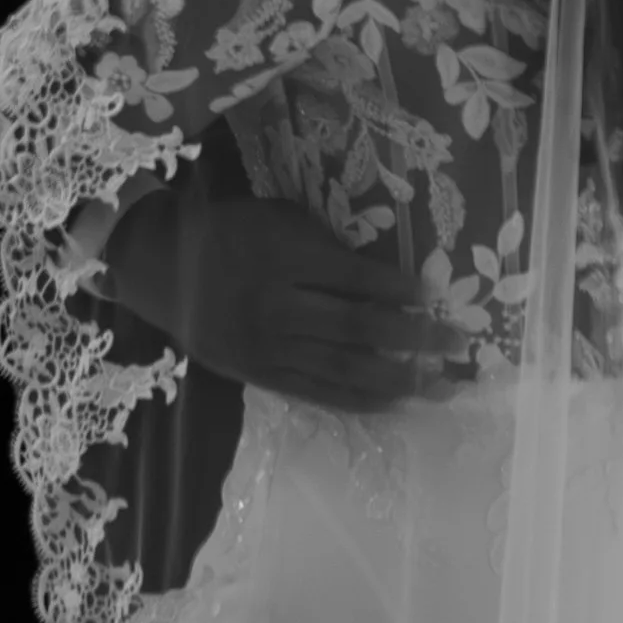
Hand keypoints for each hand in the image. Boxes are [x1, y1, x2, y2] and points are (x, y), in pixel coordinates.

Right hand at [99, 181, 450, 411]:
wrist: (164, 271)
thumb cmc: (230, 232)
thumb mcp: (277, 219)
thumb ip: (325, 244)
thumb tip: (385, 273)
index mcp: (284, 259)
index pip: (353, 279)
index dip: (398, 289)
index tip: (436, 295)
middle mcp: (280, 308)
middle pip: (358, 328)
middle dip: (414, 339)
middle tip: (458, 344)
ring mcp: (272, 348)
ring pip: (344, 369)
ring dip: (399, 379)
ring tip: (440, 386)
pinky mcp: (264, 376)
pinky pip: (319, 394)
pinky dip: (360, 400)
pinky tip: (396, 403)